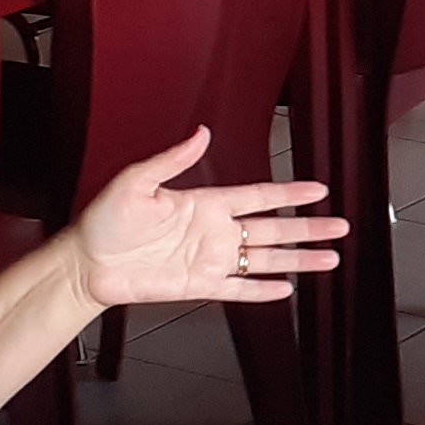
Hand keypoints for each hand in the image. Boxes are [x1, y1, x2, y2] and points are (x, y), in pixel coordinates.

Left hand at [67, 129, 348, 312]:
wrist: (85, 263)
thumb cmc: (103, 221)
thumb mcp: (136, 181)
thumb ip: (172, 159)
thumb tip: (200, 134)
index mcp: (203, 203)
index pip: (258, 196)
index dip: (289, 193)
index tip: (318, 190)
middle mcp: (213, 231)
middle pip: (273, 228)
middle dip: (308, 228)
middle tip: (339, 227)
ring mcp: (208, 260)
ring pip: (264, 259)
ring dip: (297, 259)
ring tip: (328, 260)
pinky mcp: (198, 286)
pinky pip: (238, 289)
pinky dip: (262, 290)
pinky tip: (286, 290)